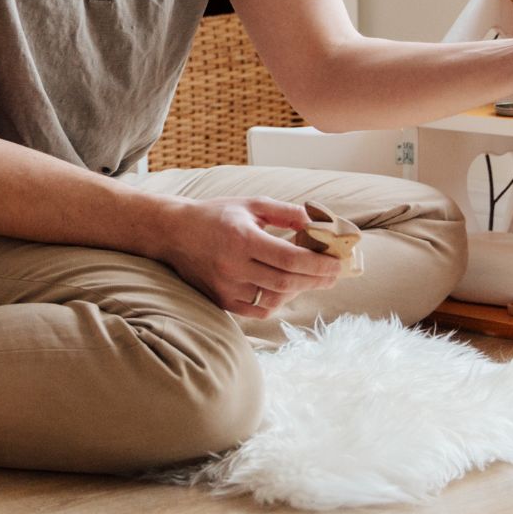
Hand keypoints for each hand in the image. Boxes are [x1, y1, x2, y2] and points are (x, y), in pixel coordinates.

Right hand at [154, 196, 344, 317]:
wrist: (175, 233)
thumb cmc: (217, 215)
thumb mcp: (252, 204)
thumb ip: (286, 213)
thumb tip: (318, 222)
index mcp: (243, 238)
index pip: (289, 258)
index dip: (318, 263)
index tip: (337, 263)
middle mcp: (233, 265)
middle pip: (286, 282)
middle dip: (316, 279)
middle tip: (334, 274)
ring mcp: (226, 287)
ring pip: (274, 298)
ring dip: (298, 290)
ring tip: (311, 278)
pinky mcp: (221, 301)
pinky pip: (257, 309)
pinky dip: (277, 301)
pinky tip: (286, 288)